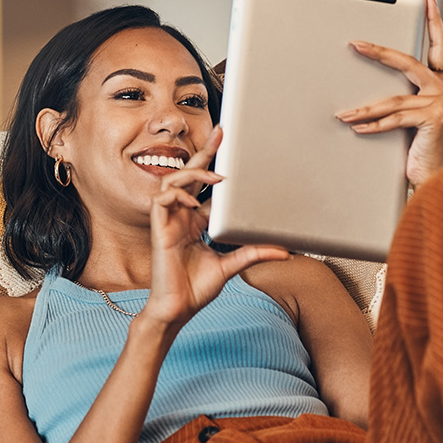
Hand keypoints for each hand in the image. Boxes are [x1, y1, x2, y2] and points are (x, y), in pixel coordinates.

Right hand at [144, 126, 287, 326]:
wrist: (178, 308)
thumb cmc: (196, 288)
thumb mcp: (231, 265)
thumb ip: (253, 253)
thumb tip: (283, 251)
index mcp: (195, 222)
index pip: (204, 187)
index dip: (214, 166)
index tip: (229, 148)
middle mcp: (181, 217)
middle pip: (189, 175)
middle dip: (204, 153)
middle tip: (220, 133)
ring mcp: (168, 221)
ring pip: (172, 181)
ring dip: (193, 174)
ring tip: (214, 178)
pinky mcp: (158, 229)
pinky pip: (162, 199)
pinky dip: (177, 194)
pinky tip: (192, 201)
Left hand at [335, 0, 442, 188]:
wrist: (432, 178)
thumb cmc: (416, 149)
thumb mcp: (407, 119)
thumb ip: (398, 100)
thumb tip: (362, 90)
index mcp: (439, 84)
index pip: (438, 46)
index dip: (435, 22)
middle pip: (408, 63)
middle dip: (379, 53)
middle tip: (355, 44)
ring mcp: (442, 104)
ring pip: (394, 99)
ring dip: (364, 108)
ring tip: (342, 114)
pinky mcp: (435, 119)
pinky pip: (396, 119)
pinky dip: (373, 125)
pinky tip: (356, 128)